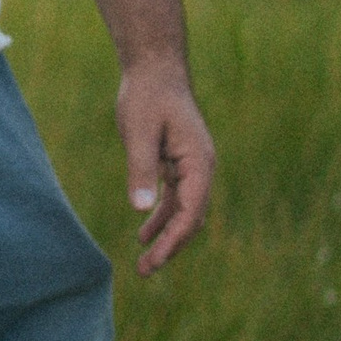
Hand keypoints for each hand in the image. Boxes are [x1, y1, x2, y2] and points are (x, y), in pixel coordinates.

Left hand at [118, 57, 214, 273]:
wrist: (154, 69)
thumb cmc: (147, 96)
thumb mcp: (139, 131)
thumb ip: (141, 169)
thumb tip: (141, 210)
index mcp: (199, 162)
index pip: (191, 211)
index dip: (173, 239)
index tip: (153, 260)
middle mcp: (202, 168)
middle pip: (192, 217)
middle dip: (171, 246)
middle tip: (145, 271)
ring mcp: (192, 166)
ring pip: (184, 211)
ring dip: (166, 236)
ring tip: (145, 263)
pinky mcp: (179, 163)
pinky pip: (176, 198)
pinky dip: (162, 216)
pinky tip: (143, 233)